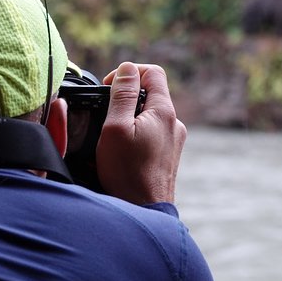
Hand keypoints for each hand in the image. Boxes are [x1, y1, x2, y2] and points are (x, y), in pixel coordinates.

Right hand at [96, 62, 185, 204]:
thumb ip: (122, 95)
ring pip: (151, 115)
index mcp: (164, 111)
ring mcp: (175, 140)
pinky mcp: (170, 155)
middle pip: (152, 94)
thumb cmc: (127, 173)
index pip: (153, 73)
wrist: (145, 211)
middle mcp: (175, 123)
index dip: (129, 73)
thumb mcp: (116, 128)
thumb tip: (127, 68)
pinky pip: (153, 133)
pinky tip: (123, 151)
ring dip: (131, 117)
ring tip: (112, 136)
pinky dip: (137, 134)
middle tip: (106, 114)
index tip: (109, 87)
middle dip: (127, 97)